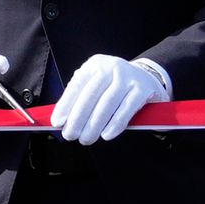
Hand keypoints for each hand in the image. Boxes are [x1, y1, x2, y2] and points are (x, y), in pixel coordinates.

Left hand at [51, 52, 168, 145]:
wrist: (146, 77)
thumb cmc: (113, 85)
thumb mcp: (96, 83)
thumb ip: (80, 97)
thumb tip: (61, 120)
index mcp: (95, 65)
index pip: (77, 85)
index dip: (65, 104)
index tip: (57, 122)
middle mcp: (111, 67)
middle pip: (90, 94)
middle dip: (78, 118)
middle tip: (70, 135)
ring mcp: (128, 77)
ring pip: (107, 103)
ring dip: (95, 124)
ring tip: (87, 138)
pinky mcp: (142, 89)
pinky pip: (126, 109)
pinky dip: (115, 124)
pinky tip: (106, 135)